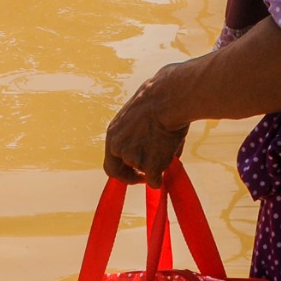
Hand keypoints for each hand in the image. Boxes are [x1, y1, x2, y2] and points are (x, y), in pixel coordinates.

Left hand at [104, 64, 188, 186]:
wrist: (168, 99)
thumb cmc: (159, 102)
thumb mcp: (139, 120)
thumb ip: (139, 139)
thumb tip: (153, 155)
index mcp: (113, 134)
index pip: (109, 162)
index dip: (120, 170)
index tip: (131, 171)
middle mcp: (118, 148)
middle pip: (119, 173)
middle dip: (131, 177)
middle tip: (142, 178)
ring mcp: (132, 158)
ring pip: (145, 171)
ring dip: (156, 164)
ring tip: (168, 143)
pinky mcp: (149, 166)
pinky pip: (155, 181)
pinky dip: (161, 178)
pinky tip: (170, 162)